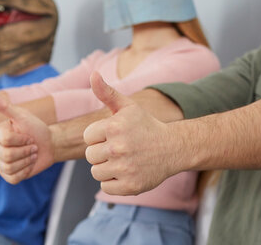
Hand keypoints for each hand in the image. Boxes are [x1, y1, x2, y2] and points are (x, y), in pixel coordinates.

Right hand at [0, 91, 50, 183]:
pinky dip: (25, 172)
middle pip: (6, 155)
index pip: (5, 140)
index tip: (29, 136)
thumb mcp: (23, 116)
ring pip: (9, 167)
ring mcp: (0, 162)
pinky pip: (12, 178)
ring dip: (27, 161)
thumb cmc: (36, 128)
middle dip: (25, 151)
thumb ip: (5, 107)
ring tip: (32, 154)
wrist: (49, 144)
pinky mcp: (8, 174)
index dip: (21, 139)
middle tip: (33, 146)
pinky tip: (29, 165)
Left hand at [84, 72, 179, 194]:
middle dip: (102, 152)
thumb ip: (107, 92)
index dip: (99, 136)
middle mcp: (118, 147)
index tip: (114, 135)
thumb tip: (93, 74)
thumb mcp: (128, 106)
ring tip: (123, 161)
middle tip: (120, 149)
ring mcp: (124, 168)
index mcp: (114, 127)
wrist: (173, 148)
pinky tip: (127, 173)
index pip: (87, 137)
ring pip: (96, 172)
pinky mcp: (130, 186)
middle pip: (90, 155)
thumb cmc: (145, 126)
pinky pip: (106, 187)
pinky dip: (114, 183)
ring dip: (106, 168)